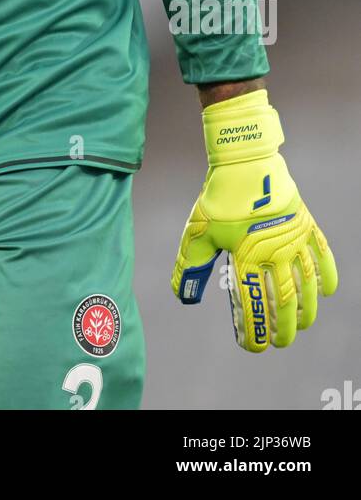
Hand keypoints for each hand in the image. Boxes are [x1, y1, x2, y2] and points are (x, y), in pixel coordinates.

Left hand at [171, 90, 336, 350]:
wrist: (244, 162)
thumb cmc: (219, 197)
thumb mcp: (198, 231)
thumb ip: (190, 265)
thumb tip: (183, 296)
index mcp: (246, 257)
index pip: (253, 305)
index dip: (256, 331)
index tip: (255, 347)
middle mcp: (274, 252)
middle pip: (285, 301)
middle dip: (285, 328)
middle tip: (282, 342)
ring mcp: (293, 239)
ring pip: (307, 284)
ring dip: (308, 309)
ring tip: (303, 324)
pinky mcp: (305, 225)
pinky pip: (322, 256)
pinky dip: (327, 275)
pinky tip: (327, 292)